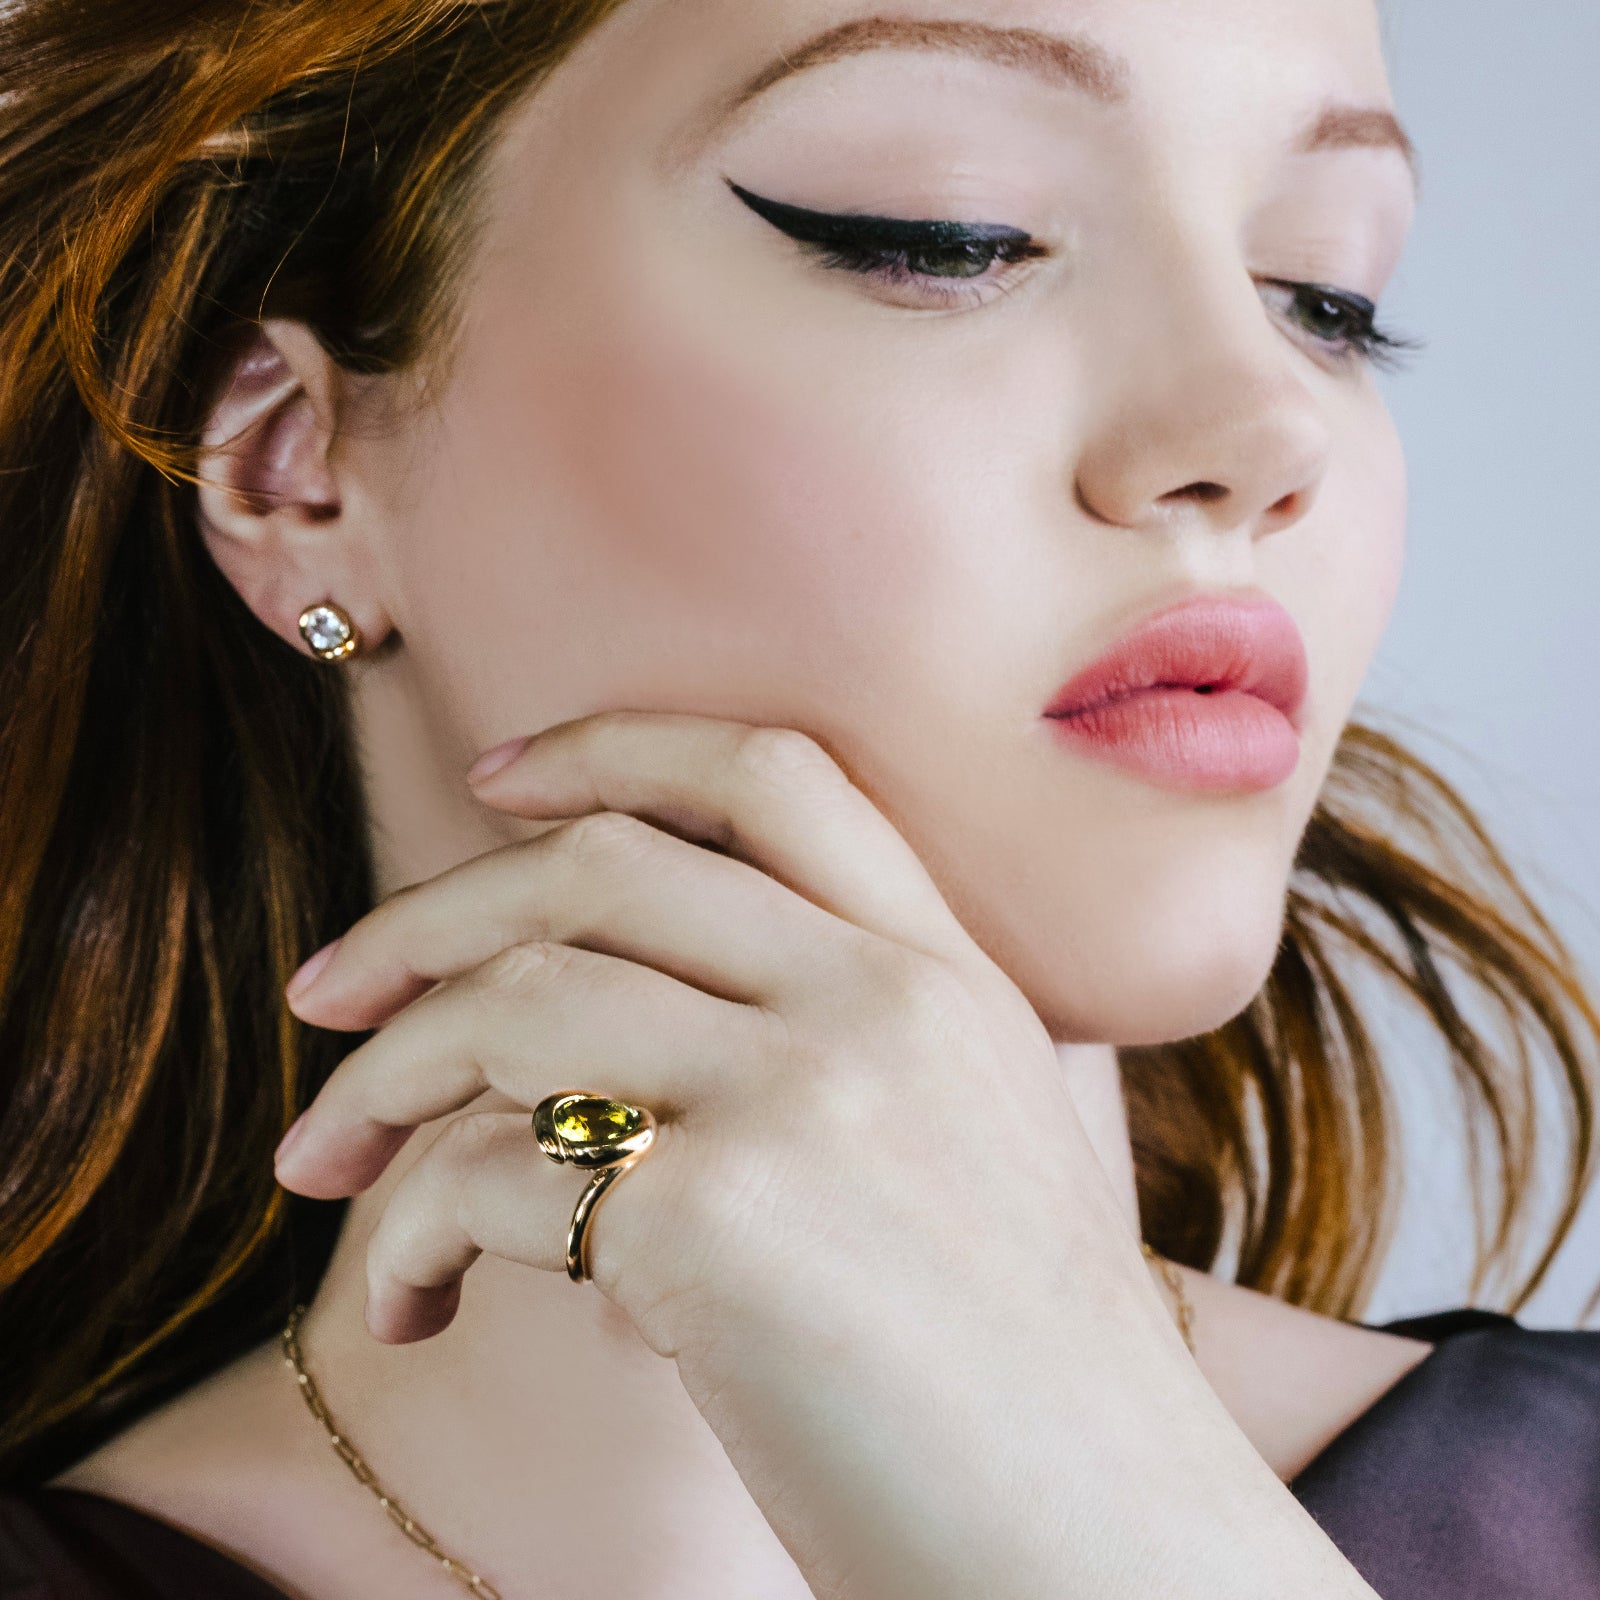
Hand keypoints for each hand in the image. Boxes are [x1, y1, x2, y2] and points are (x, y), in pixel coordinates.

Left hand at [273, 711, 1371, 1599]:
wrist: (1099, 1540)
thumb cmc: (1016, 1374)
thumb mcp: (961, 1147)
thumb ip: (824, 1053)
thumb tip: (586, 1061)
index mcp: (944, 969)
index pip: (770, 769)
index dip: (614, 746)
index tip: (496, 782)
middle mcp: (879, 1000)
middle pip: (599, 866)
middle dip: (426, 917)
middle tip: (326, 995)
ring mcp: (806, 1095)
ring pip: (517, 1000)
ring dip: (381, 1081)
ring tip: (327, 1166)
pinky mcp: (722, 1221)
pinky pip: (485, 1176)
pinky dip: (403, 1236)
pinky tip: (411, 1310)